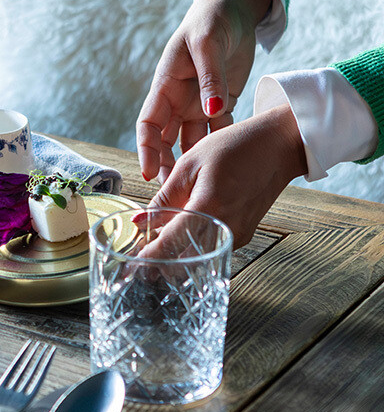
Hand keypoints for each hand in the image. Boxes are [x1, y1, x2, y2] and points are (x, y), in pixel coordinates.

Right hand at [136, 0, 272, 182]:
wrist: (234, 9)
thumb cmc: (212, 20)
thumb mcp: (207, 45)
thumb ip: (210, 79)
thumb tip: (210, 112)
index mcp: (165, 86)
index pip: (148, 124)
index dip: (146, 149)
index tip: (149, 172)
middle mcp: (178, 100)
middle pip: (165, 140)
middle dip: (167, 165)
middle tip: (173, 191)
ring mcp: (198, 104)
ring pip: (190, 140)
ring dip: (193, 161)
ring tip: (198, 185)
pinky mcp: (220, 103)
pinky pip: (218, 130)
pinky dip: (220, 145)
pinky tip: (226, 163)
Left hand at [147, 103, 306, 248]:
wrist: (279, 146)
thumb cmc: (236, 147)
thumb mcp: (190, 165)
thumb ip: (164, 198)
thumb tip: (140, 221)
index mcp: (208, 208)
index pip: (171, 244)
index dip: (148, 257)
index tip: (132, 265)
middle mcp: (225, 229)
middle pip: (184, 259)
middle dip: (160, 261)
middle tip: (139, 258)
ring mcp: (237, 236)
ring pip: (198, 257)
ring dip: (176, 255)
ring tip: (155, 245)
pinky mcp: (243, 236)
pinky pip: (211, 248)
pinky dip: (193, 246)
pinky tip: (179, 234)